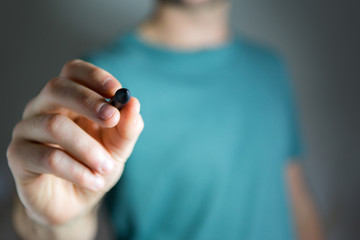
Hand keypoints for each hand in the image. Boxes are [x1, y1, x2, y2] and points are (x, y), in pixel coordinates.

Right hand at [7, 59, 143, 225]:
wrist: (76, 201)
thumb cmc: (95, 166)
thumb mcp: (118, 148)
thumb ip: (127, 127)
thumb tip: (133, 103)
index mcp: (69, 100)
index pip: (74, 71)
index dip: (94, 76)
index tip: (116, 92)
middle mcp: (43, 108)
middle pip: (57, 88)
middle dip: (88, 101)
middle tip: (112, 119)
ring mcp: (27, 130)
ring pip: (54, 125)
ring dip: (88, 148)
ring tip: (107, 167)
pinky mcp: (18, 156)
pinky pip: (48, 158)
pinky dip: (77, 171)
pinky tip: (94, 182)